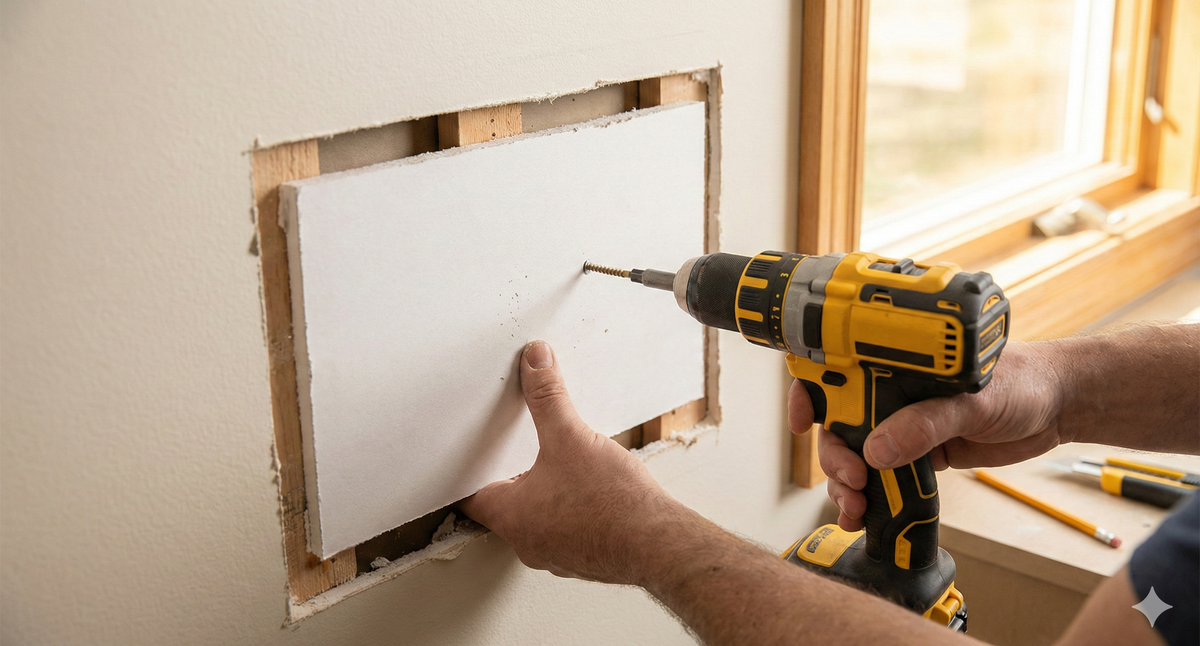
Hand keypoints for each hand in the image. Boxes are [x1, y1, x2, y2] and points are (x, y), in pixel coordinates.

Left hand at [460, 341, 680, 583]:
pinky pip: (567, 530)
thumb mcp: (572, 437)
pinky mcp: (585, 557)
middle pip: (506, 507)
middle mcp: (528, 543)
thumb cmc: (612, 504)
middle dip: (514, 477)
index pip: (471, 497)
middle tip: (520, 451)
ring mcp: (557, 555)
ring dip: (546, 495)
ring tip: (560, 467)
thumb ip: (548, 397)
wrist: (658, 544)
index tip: (475, 455)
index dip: (473, 471)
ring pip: (538, 520)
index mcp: (512, 517)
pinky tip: (590, 490)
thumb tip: (535, 361)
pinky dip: (572, 510)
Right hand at [789, 342, 1067, 529]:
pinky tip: (863, 516)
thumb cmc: (1021, 381)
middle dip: (833, 456)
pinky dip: (868, 498)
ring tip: (855, 508)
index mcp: (896, 363)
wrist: (1058, 407)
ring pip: (854, 455)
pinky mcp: (917, 453)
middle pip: (837, 423)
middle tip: (851, 480)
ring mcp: (902, 424)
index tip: (802, 421)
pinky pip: (881, 476)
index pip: (837, 369)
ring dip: (845, 484)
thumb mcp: (973, 399)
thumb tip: (878, 449)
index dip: (809, 391)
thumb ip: (927, 422)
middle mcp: (891, 391)